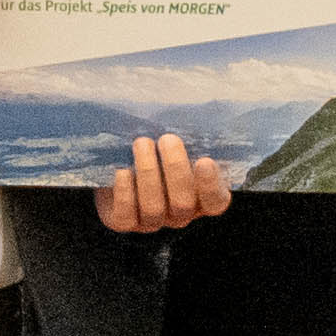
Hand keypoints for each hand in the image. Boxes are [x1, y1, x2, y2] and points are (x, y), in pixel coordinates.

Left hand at [97, 130, 233, 234]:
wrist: (120, 159)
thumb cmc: (158, 147)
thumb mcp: (175, 142)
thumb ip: (188, 137)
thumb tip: (190, 114)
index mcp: (201, 197)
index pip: (215, 201)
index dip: (211, 185)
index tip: (205, 160)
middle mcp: (179, 214)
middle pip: (183, 203)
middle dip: (175, 169)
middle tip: (167, 138)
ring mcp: (152, 221)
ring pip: (154, 209)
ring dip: (148, 173)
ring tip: (142, 143)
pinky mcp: (124, 222)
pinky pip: (126, 216)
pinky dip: (125, 193)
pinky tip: (123, 171)